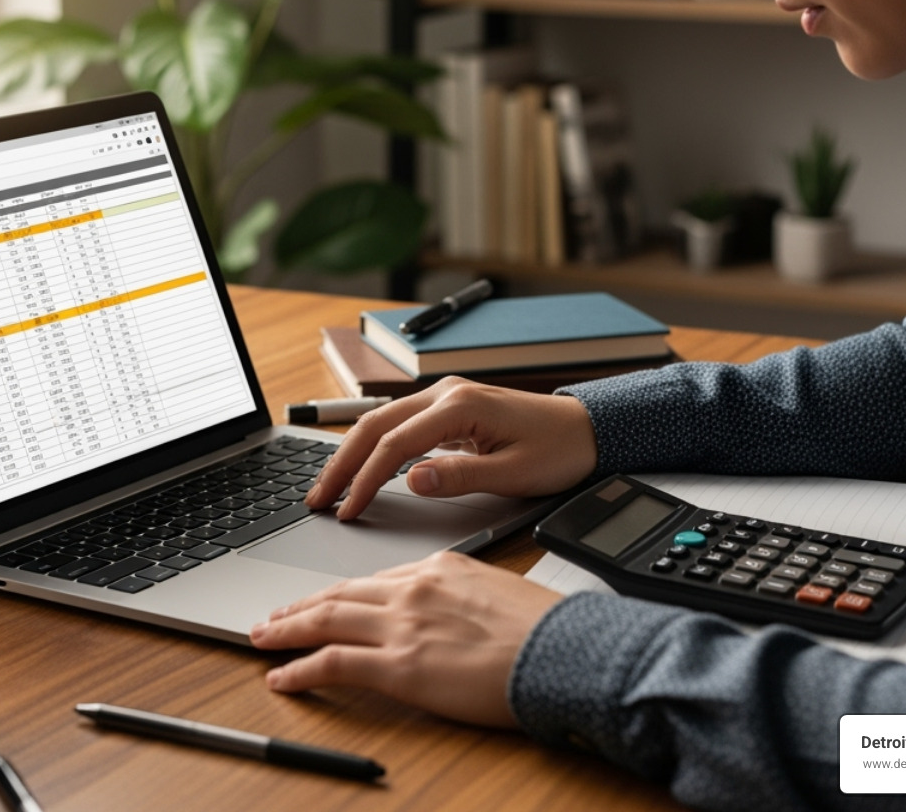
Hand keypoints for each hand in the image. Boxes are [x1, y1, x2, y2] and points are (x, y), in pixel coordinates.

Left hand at [250, 551, 563, 726]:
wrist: (565, 651)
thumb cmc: (547, 630)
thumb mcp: (499, 592)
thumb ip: (463, 596)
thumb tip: (450, 612)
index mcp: (440, 568)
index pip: (376, 580)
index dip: (341, 591)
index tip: (324, 599)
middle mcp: (415, 589)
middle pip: (340, 594)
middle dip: (301, 606)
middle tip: (274, 614)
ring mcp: (404, 626)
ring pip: (326, 620)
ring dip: (287, 629)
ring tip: (262, 637)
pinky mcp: (400, 666)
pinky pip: (334, 664)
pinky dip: (300, 669)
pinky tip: (281, 678)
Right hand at [305, 378, 597, 520]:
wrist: (589, 430)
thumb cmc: (559, 451)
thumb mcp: (513, 474)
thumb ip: (460, 477)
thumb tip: (411, 481)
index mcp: (459, 406)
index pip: (394, 445)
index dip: (364, 479)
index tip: (347, 510)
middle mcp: (446, 394)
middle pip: (375, 426)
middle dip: (341, 463)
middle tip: (316, 499)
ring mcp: (445, 398)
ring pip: (381, 423)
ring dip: (351, 454)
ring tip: (328, 488)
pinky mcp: (449, 410)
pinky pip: (399, 426)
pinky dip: (373, 448)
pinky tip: (359, 469)